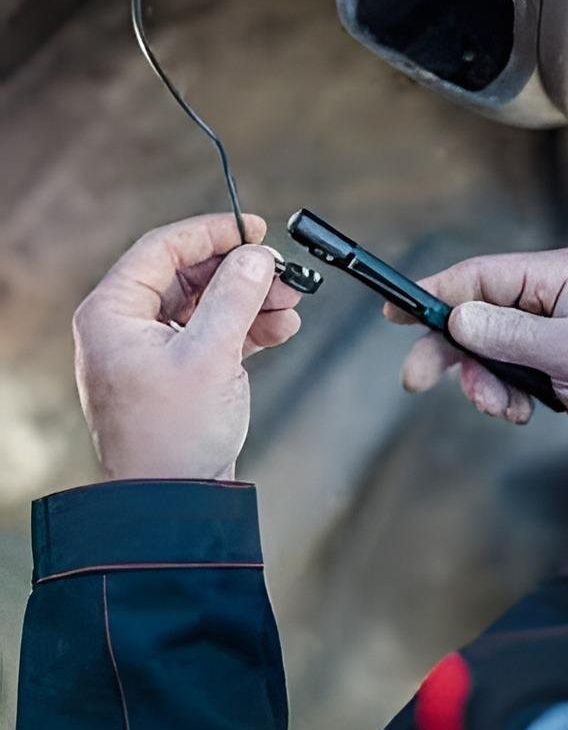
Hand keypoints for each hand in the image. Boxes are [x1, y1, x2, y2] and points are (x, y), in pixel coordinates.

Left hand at [73, 213, 301, 479]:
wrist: (176, 499)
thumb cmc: (175, 435)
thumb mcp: (210, 356)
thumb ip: (235, 297)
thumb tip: (256, 256)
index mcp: (114, 313)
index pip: (162, 249)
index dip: (212, 233)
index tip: (255, 229)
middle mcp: (128, 326)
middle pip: (189, 275)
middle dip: (241, 273)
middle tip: (283, 274)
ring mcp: (155, 349)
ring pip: (207, 304)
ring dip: (250, 301)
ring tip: (291, 304)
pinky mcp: (180, 370)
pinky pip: (214, 333)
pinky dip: (247, 328)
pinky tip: (281, 328)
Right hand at [384, 248, 567, 440]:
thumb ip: (513, 334)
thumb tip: (458, 318)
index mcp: (557, 276)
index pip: (480, 275)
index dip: (435, 291)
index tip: (398, 310)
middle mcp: (546, 296)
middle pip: (474, 313)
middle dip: (448, 350)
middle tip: (417, 379)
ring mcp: (544, 327)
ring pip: (484, 348)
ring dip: (481, 382)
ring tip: (502, 408)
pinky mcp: (544, 357)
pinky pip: (502, 371)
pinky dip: (501, 393)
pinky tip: (519, 410)